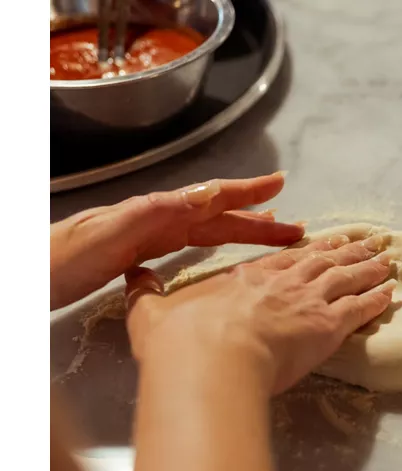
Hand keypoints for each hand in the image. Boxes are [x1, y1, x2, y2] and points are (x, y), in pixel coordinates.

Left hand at [50, 173, 303, 309]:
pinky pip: (191, 247)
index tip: (280, 184)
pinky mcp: (140, 255)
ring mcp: (148, 237)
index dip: (247, 191)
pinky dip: (217, 247)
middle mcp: (157, 219)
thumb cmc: (60, 260)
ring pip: (208, 231)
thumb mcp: (106, 235)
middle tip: (295, 228)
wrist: (27, 275)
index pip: (210, 197)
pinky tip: (221, 254)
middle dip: (258, 218)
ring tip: (272, 236)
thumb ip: (152, 213)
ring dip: (243, 232)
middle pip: (218, 216)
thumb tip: (203, 195)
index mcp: (155, 212)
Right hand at [124, 232, 394, 393]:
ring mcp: (307, 301)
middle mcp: (281, 282)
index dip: (303, 250)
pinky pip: (360, 308)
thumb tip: (134, 275)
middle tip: (365, 242)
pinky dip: (376, 300)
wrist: (208, 358)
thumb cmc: (181, 341)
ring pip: (345, 277)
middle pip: (321, 261)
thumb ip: (146, 293)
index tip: (319, 242)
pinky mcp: (327, 325)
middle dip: (344, 251)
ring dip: (367, 267)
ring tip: (385, 258)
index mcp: (245, 278)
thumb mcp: (151, 313)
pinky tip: (390, 293)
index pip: (282, 259)